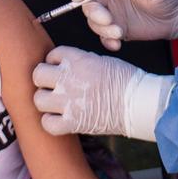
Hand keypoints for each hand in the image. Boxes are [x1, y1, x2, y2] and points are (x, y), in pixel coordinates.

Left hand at [33, 47, 173, 139]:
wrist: (139, 103)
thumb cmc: (126, 80)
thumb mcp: (101, 60)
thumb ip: (79, 62)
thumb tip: (64, 66)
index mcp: (76, 59)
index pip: (51, 55)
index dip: (55, 62)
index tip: (62, 70)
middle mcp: (68, 77)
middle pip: (38, 75)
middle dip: (44, 80)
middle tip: (54, 86)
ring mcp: (68, 101)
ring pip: (38, 99)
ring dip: (46, 102)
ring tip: (57, 104)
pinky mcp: (72, 122)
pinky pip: (47, 123)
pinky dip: (51, 123)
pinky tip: (60, 120)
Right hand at [70, 0, 177, 50]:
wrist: (177, 15)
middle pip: (90, 3)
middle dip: (94, 13)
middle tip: (108, 20)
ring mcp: (112, 13)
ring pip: (95, 22)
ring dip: (103, 29)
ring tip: (120, 33)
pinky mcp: (117, 29)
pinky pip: (104, 36)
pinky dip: (107, 41)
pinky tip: (117, 44)